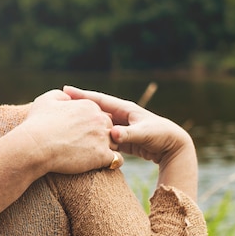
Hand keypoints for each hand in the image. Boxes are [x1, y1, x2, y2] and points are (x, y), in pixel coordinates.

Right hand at [21, 89, 120, 174]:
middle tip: (87, 147)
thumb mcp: (46, 101)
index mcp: (89, 106)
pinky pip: (116, 160)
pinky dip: (111, 163)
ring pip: (115, 144)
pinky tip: (102, 165)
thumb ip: (60, 96)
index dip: (91, 126)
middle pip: (109, 128)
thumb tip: (67, 97)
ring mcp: (103, 137)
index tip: (81, 135)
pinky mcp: (102, 156)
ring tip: (93, 158)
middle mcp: (99, 119)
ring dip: (107, 150)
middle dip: (102, 136)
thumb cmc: (37, 124)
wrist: (35, 146)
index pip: (99, 115)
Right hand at [63, 86, 197, 198]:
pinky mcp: (123, 137)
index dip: (82, 95)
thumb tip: (112, 133)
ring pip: (98, 122)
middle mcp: (121, 115)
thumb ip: (128, 134)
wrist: (174, 145)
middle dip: (80, 105)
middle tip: (60, 103)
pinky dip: (94, 134)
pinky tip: (82, 138)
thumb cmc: (161, 136)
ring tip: (67, 119)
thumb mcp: (144, 134)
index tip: (65, 89)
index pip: (99, 100)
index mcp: (125, 109)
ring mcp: (122, 126)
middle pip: (96, 109)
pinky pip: (104, 134)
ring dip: (85, 120)